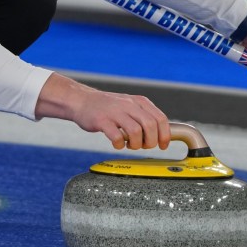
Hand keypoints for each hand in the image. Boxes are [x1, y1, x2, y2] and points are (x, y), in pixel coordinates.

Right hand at [34, 73, 170, 149]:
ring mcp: (115, 112)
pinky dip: (120, 144)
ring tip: (129, 145)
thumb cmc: (107, 107)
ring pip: (136, 131)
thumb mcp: (129, 106)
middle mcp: (129, 104)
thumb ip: (144, 116)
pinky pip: (117, 136)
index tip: (163, 145)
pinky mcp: (102, 121)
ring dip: (136, 144)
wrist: (81, 100)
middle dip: (151, 141)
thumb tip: (161, 134)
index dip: (165, 135)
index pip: (160, 118)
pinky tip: (117, 144)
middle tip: (144, 146)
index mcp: (139, 101)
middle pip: (151, 125)